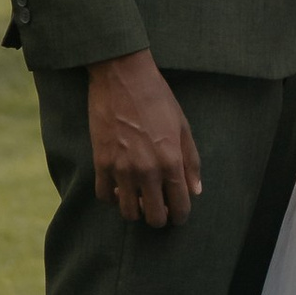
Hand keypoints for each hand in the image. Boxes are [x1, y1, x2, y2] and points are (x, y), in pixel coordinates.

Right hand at [88, 51, 201, 225]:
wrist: (122, 77)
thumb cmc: (157, 98)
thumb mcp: (183, 127)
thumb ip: (191, 162)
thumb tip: (194, 191)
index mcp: (171, 162)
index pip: (179, 206)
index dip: (180, 216)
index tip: (178, 214)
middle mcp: (147, 170)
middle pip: (153, 217)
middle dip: (159, 218)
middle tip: (159, 208)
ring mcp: (121, 168)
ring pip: (127, 213)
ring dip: (135, 210)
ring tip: (138, 199)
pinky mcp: (100, 162)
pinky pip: (104, 196)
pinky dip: (112, 198)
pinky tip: (119, 188)